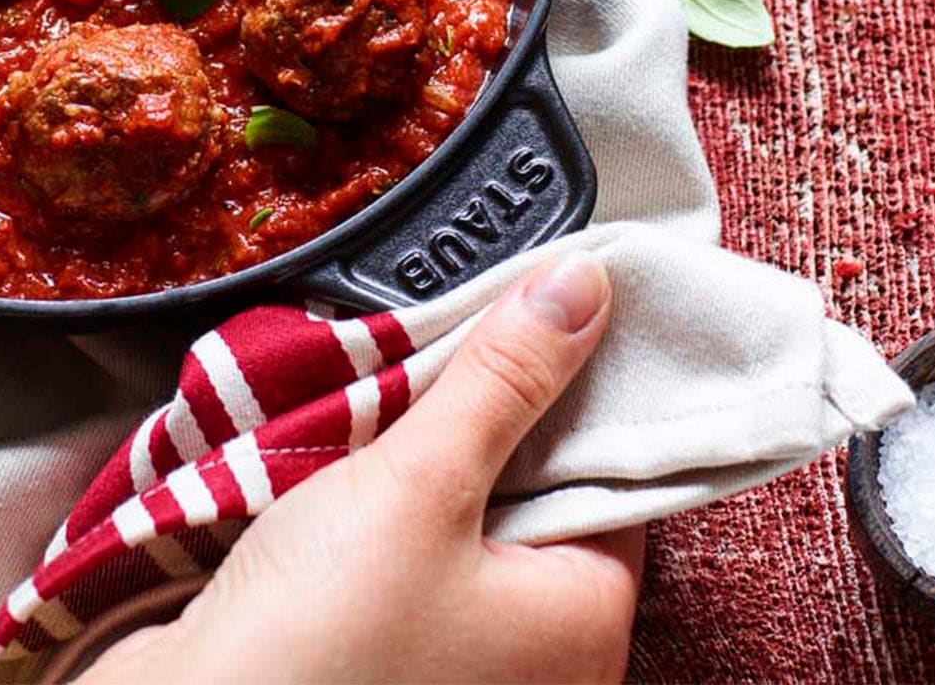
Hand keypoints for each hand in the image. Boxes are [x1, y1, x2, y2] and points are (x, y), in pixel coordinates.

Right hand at [86, 254, 642, 684]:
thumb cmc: (319, 645)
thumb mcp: (423, 483)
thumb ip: (506, 378)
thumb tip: (584, 287)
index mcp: (584, 628)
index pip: (614, 478)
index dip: (574, 390)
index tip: (535, 313)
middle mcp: (536, 663)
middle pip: (536, 494)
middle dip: (488, 418)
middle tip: (449, 339)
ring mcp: (458, 668)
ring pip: (462, 522)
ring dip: (421, 459)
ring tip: (387, 391)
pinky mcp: (383, 661)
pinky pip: (404, 559)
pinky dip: (379, 508)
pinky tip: (345, 458)